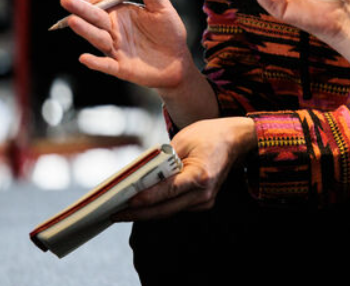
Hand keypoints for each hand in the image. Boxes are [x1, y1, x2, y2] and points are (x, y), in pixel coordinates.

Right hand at [60, 0, 193, 90]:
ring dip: (86, 31)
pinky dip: (96, 63)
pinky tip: (84, 58)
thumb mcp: (161, 7)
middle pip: (94, 19)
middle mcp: (113, 31)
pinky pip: (106, 65)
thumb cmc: (168, 31)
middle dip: (81, 10)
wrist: (178, 59)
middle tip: (66, 1)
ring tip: (72, 21)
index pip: (99, 5)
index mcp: (119, 15)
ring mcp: (115, 49)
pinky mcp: (121, 67)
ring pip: (98, 39)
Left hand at [114, 117, 256, 219]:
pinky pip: (177, 207)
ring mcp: (205, 200)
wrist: (235, 139)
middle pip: (165, 209)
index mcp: (200, 176)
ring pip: (169, 211)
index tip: (124, 203)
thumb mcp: (181, 141)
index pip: (166, 192)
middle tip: (114, 214)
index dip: (144, 199)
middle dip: (138, 213)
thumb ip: (160, 161)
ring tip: (123, 211)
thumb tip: (138, 176)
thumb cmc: (209, 135)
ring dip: (147, 212)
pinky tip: (144, 205)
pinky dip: (160, 206)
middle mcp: (204, 193)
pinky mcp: (204, 202)